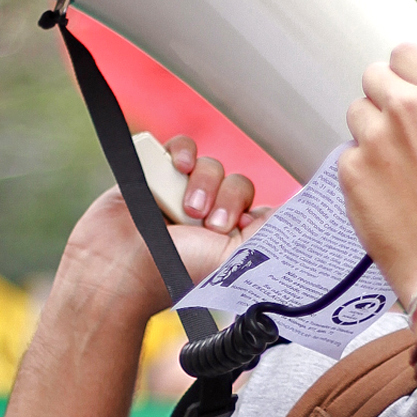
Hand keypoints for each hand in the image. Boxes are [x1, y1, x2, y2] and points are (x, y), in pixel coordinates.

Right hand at [55, 135, 256, 318]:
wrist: (122, 264)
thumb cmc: (174, 270)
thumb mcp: (235, 261)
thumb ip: (266, 238)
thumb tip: (295, 216)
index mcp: (228, 238)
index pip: (256, 208)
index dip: (252, 211)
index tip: (241, 226)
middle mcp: (207, 214)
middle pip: (237, 184)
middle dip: (227, 202)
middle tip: (210, 226)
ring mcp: (181, 192)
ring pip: (212, 166)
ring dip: (205, 183)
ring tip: (186, 210)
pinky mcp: (156, 173)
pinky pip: (183, 147)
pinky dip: (185, 151)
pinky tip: (180, 165)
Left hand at [337, 46, 416, 310]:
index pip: (405, 53)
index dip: (412, 70)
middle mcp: (402, 110)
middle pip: (374, 77)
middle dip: (389, 94)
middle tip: (407, 124)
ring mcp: (371, 141)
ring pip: (357, 112)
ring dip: (373, 127)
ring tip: (398, 157)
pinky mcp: (350, 173)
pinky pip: (349, 154)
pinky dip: (363, 166)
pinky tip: (388, 187)